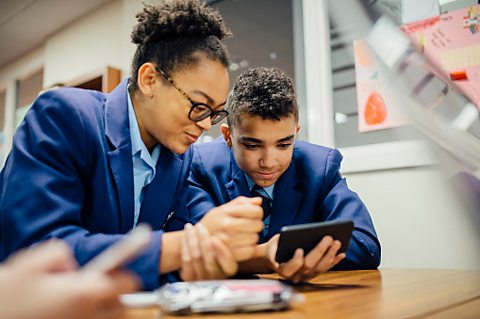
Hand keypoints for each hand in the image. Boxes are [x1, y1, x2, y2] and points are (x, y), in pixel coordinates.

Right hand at [0, 240, 138, 318]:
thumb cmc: (7, 297)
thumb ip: (58, 253)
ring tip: (87, 296)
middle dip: (119, 289)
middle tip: (101, 278)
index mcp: (83, 293)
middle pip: (124, 303)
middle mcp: (87, 314)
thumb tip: (71, 265)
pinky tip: (73, 307)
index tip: (145, 238)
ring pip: (112, 318)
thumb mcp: (29, 263)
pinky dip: (95, 315)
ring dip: (108, 306)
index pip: (126, 280)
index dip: (131, 259)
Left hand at [179, 223, 237, 280]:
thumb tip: (255, 237)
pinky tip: (186, 234)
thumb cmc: (220, 248)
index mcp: (230, 270)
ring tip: (191, 226)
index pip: (228, 264)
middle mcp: (217, 277)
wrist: (202, 262)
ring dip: (192, 239)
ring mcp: (203, 279)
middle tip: (200, 226)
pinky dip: (185, 244)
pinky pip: (186, 260)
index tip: (215, 239)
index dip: (221, 253)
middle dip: (203, 240)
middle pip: (209, 259)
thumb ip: (239, 241)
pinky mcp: (189, 278)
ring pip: (196, 257)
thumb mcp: (233, 248)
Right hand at [199, 196, 263, 260]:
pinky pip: (250, 251)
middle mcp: (226, 225)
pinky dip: (249, 249)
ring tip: (242, 236)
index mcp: (226, 211)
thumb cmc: (213, 223)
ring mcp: (227, 240)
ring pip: (255, 238)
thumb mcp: (224, 208)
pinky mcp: (229, 254)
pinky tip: (241, 245)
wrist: (195, 241)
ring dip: (252, 238)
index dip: (257, 213)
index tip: (252, 216)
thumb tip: (259, 201)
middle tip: (248, 227)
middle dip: (256, 225)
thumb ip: (242, 202)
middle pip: (257, 225)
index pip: (256, 211)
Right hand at [265, 235, 345, 282]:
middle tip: (328, 238)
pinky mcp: (313, 275)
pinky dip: (334, 261)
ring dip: (330, 255)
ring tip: (337, 242)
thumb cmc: (274, 249)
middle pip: (309, 266)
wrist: (274, 258)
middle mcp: (295, 276)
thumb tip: (292, 236)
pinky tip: (341, 253)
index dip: (295, 261)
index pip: (290, 268)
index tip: (299, 250)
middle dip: (319, 251)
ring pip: (320, 268)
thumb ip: (279, 243)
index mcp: (282, 269)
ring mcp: (305, 277)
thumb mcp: (272, 245)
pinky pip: (325, 269)